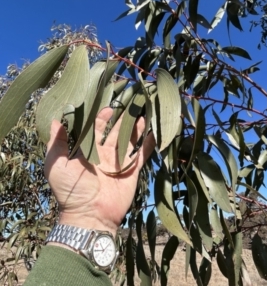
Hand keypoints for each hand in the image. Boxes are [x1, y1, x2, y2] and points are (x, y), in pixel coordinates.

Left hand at [44, 108, 154, 236]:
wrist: (90, 215)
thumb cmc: (71, 190)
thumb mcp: (57, 165)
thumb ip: (58, 143)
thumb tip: (56, 121)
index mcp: (88, 152)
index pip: (96, 130)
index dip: (101, 119)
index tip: (108, 109)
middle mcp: (105, 155)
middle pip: (115, 133)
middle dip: (121, 120)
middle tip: (129, 106)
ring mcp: (119, 163)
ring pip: (130, 141)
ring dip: (136, 129)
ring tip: (142, 115)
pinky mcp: (132, 171)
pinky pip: (142, 155)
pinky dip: (149, 145)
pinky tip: (155, 133)